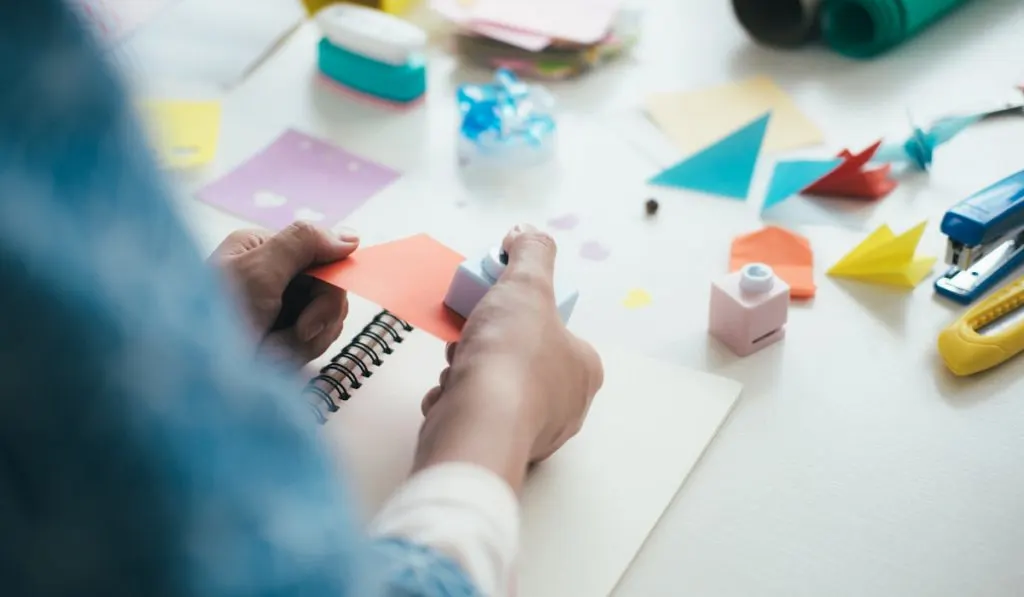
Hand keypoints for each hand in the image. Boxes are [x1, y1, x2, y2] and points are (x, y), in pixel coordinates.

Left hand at [210, 221, 358, 366]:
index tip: (317, 303)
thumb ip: (302, 244)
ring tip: (271, 351)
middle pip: (330, 289)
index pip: (322, 254)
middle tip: (298, 331)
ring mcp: (280, 310)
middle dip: (318, 316)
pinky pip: (315, 343)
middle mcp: (273, 276)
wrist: (194, 378)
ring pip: (327, 319)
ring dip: (305, 340)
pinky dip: (297, 355)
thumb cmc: (214, 319)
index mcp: (263, 249)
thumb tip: (350, 237)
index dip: (330, 279)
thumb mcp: (258, 271)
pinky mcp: (282, 340)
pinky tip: (271, 360)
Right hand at [415, 224, 603, 489]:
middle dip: (488, 344)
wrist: (477, 422)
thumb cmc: (511, 353)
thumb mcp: (527, 284)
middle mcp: (568, 406)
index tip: (495, 305)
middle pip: (520, 359)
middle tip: (470, 336)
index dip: (520, 313)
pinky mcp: (498, 450)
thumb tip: (525, 234)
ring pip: (494, 388)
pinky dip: (456, 401)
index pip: (554, 331)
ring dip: (468, 372)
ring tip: (457, 366)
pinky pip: (475, 416)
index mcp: (584, 370)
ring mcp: (533, 434)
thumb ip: (531, 253)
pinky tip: (450, 395)